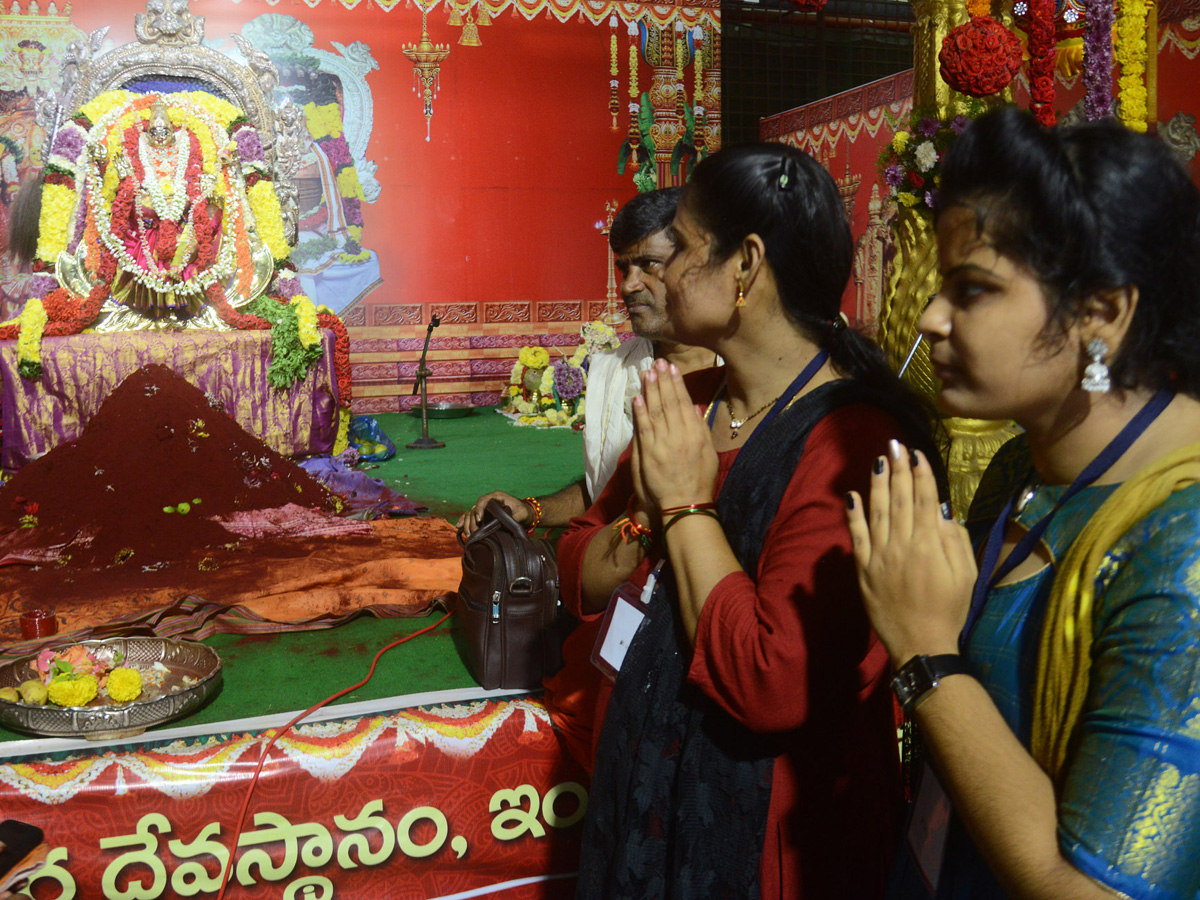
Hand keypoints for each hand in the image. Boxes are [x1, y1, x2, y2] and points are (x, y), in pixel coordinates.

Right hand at [456, 490, 531, 536]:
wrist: (525, 513)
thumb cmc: (523, 511)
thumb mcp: (521, 514)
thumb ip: (513, 518)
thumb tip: (504, 525)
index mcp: (496, 496)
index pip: (483, 500)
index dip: (479, 509)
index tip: (479, 520)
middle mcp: (489, 500)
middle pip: (474, 508)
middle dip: (472, 521)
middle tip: (474, 533)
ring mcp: (485, 507)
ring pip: (471, 513)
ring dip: (467, 523)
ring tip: (469, 535)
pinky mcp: (483, 514)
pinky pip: (471, 516)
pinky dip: (464, 521)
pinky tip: (459, 527)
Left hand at [631, 359, 717, 512]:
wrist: (685, 504)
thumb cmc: (700, 481)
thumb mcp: (709, 454)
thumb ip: (700, 429)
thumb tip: (693, 408)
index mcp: (695, 434)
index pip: (684, 403)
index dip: (677, 384)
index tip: (672, 369)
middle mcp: (679, 435)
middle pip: (668, 403)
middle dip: (662, 381)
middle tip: (657, 363)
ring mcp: (663, 443)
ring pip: (655, 411)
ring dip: (650, 391)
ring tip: (647, 373)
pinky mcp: (649, 454)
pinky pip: (644, 428)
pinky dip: (640, 412)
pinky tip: (637, 397)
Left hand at [845, 441, 976, 664]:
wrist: (921, 644)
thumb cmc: (949, 610)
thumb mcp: (966, 575)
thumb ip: (954, 540)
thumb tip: (941, 510)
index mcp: (929, 545)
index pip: (923, 499)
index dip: (920, 474)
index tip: (917, 453)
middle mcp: (902, 545)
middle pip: (898, 499)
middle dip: (898, 469)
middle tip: (895, 444)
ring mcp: (880, 556)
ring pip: (877, 512)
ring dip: (876, 483)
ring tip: (878, 460)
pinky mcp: (863, 569)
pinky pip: (856, 537)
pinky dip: (853, 515)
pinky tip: (851, 495)